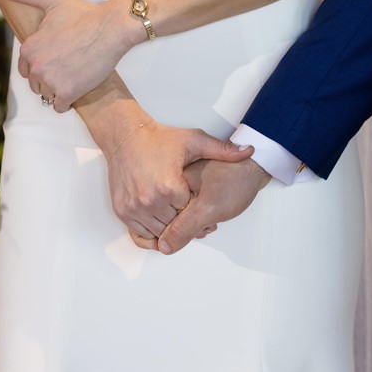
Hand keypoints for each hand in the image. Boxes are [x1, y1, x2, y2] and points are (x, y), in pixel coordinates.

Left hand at [0, 0, 136, 110]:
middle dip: (49, 78)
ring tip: (74, 75)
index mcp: (28, 48)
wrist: (111, 29)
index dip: (42, 63)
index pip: (26, 68)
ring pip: (47, 95)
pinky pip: (59, 107)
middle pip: (36, 83)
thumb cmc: (84, 13)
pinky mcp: (67, 93)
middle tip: (68, 66)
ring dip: (58, 89)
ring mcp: (50, 81)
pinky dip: (67, 102)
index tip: (58, 57)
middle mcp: (36, 66)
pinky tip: (77, 89)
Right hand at [105, 124, 254, 248]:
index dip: (198, 207)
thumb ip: (223, 150)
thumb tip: (249, 151)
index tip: (201, 200)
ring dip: (169, 227)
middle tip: (194, 211)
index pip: (191, 213)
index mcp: (169, 187)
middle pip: (176, 225)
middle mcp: (150, 200)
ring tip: (177, 214)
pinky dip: (151, 232)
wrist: (126, 137)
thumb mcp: (195, 141)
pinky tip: (161, 222)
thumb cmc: (159, 139)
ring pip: (159, 232)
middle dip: (185, 220)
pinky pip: (140, 234)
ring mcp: (133, 208)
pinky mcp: (122, 211)